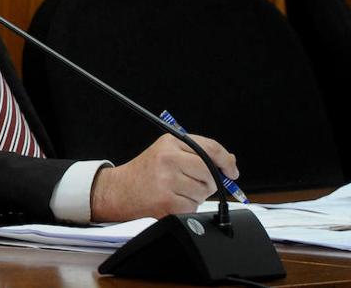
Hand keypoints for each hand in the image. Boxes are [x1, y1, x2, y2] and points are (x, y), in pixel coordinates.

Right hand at [90, 133, 237, 221]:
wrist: (118, 190)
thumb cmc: (145, 171)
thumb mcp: (167, 151)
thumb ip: (197, 153)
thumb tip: (229, 164)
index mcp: (170, 142)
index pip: (211, 148)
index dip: (226, 161)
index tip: (231, 171)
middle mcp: (169, 159)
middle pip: (210, 173)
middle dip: (207, 181)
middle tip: (189, 182)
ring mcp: (168, 181)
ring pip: (204, 192)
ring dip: (195, 196)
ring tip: (175, 190)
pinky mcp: (168, 202)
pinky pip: (194, 207)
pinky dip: (187, 207)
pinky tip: (171, 200)